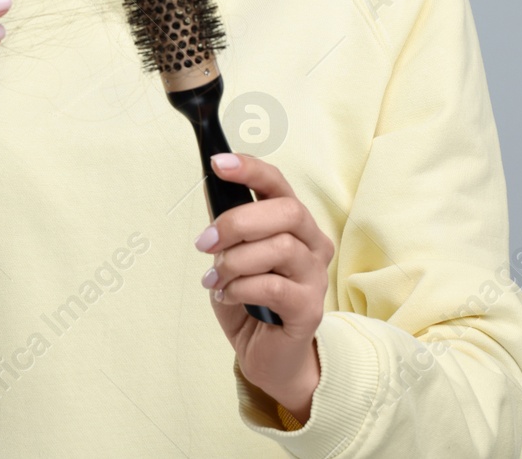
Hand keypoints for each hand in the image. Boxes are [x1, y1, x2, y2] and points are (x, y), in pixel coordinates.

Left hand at [197, 152, 333, 420]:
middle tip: (205, 243)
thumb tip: (211, 193)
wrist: (269, 357)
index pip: (279, 185)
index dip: (251, 170)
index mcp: (294, 225)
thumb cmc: (251, 302)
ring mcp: (316, 276)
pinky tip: (229, 296)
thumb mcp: (232, 258)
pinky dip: (242, 287)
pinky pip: (274, 285)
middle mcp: (313, 244)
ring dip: (236, 261)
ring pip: (280, 247)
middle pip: (286, 211)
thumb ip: (228, 229)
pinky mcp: (310, 308)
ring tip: (216, 280)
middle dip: (238, 222)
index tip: (218, 164)